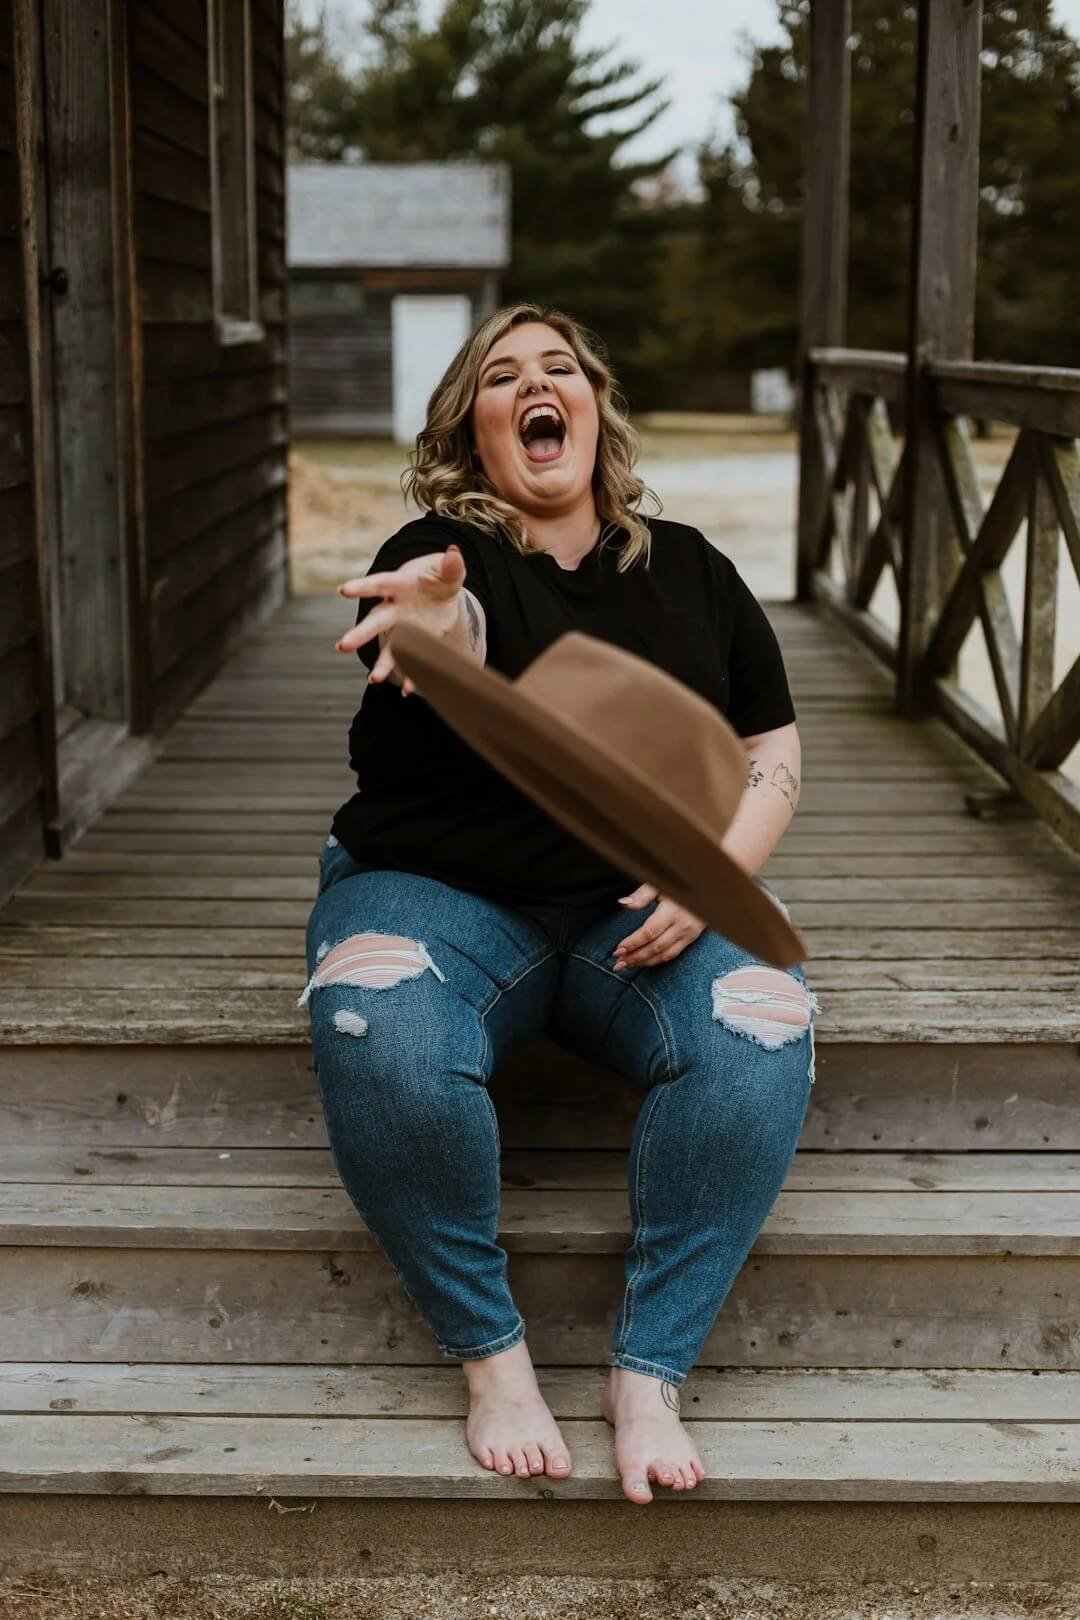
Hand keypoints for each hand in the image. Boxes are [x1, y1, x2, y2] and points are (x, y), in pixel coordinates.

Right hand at [333, 545, 467, 693]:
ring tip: (373, 680)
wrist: (441, 593)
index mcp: (399, 584)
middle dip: (360, 634)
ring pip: (389, 646)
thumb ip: (451, 565)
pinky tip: (409, 691)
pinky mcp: (417, 641)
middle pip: (376, 621)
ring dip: (382, 663)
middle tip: (342, 646)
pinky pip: (411, 659)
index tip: (343, 590)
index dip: (362, 587)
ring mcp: (404, 627)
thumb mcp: (448, 569)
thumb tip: (454, 554)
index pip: (378, 584)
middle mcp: (396, 608)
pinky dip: (411, 675)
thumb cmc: (438, 576)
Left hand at [612, 883, 705, 970]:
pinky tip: (643, 962)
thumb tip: (623, 903)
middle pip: (655, 947)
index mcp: (672, 911)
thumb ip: (641, 895)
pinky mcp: (691, 939)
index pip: (649, 932)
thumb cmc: (678, 885)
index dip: (633, 943)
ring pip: (664, 955)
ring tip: (626, 965)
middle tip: (618, 963)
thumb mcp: (659, 884)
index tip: (618, 949)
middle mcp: (682, 925)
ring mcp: (688, 934)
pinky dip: (656, 960)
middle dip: (635, 957)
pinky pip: (672, 954)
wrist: (705, 889)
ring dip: (644, 962)